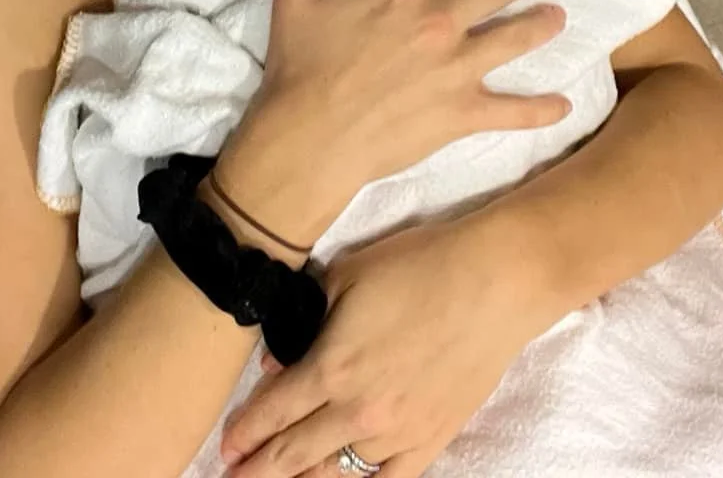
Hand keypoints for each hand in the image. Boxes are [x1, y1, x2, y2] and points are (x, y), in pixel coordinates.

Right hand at [215, 0, 569, 242]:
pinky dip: (542, 110)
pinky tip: (563, 105)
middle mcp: (440, 23)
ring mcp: (457, 69)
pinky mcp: (463, 113)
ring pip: (513, 39)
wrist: (310, 137)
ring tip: (558, 17)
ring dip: (540, 25)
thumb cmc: (300, 66)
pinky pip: (513, 111)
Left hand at [222, 219, 539, 477]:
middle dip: (259, 468)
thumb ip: (304, 317)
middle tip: (235, 474)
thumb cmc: (420, 266)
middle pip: (293, 454)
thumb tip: (277, 359)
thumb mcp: (347, 276)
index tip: (225, 447)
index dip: (243, 433)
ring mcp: (398, 432)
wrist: (496, 281)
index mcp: (332, 367)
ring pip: (336, 473)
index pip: (272, 413)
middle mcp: (359, 411)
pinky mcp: (433, 439)